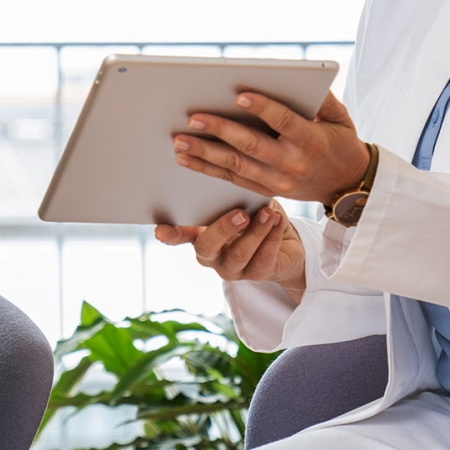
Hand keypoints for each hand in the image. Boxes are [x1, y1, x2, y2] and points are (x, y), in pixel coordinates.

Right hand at [155, 202, 305, 299]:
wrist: (289, 242)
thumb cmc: (258, 214)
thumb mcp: (243, 201)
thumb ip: (231, 195)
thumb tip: (229, 175)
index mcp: (201, 234)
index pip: (180, 235)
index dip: (170, 234)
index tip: (160, 229)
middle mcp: (212, 255)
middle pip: (207, 247)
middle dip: (222, 229)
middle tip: (240, 214)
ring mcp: (232, 269)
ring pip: (239, 254)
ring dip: (255, 232)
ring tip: (268, 213)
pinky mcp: (257, 274)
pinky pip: (263, 258)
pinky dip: (271, 237)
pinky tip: (277, 221)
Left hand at [173, 93, 373, 203]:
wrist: (347, 185)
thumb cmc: (340, 143)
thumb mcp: (340, 118)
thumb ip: (322, 99)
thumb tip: (303, 78)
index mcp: (310, 141)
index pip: (283, 122)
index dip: (262, 108)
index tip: (239, 95)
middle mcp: (291, 164)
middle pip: (251, 146)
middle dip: (220, 130)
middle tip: (193, 118)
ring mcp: (277, 181)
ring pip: (235, 166)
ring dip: (204, 153)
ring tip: (179, 141)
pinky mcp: (267, 190)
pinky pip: (233, 180)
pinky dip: (208, 169)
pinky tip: (187, 160)